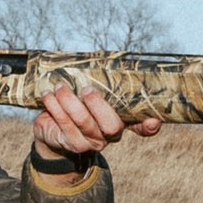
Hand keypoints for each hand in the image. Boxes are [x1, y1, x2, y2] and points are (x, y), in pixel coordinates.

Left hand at [32, 86, 160, 180]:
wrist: (54, 131)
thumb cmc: (77, 105)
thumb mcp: (90, 94)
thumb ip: (100, 82)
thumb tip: (102, 58)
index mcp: (121, 120)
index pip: (142, 126)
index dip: (149, 125)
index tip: (154, 120)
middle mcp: (111, 134)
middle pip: (112, 126)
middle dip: (98, 105)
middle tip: (86, 89)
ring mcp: (93, 142)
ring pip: (84, 122)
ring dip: (70, 101)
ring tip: (59, 87)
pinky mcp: (74, 145)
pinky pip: (65, 125)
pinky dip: (55, 107)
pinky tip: (48, 95)